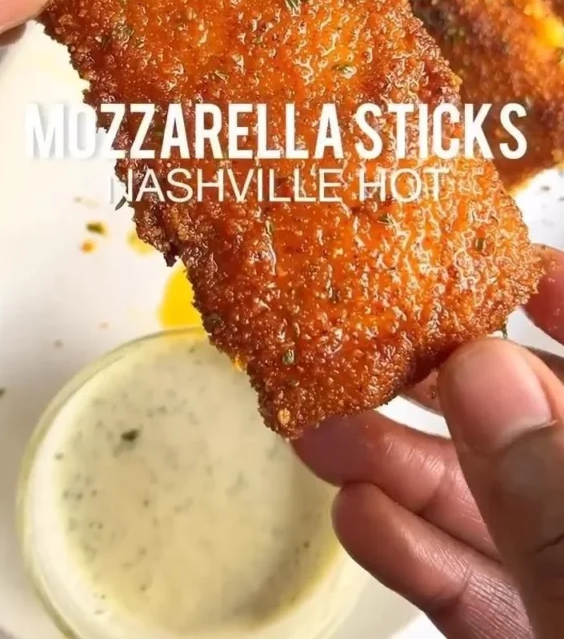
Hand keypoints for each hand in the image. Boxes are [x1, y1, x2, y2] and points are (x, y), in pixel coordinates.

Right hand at [297, 248, 563, 638]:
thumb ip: (549, 488)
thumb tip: (481, 369)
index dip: (555, 295)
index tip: (481, 259)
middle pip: (525, 420)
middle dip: (438, 382)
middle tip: (362, 347)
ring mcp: (563, 575)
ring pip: (487, 502)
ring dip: (399, 466)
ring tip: (321, 435)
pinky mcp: (529, 632)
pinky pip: (472, 581)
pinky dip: (413, 548)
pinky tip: (358, 516)